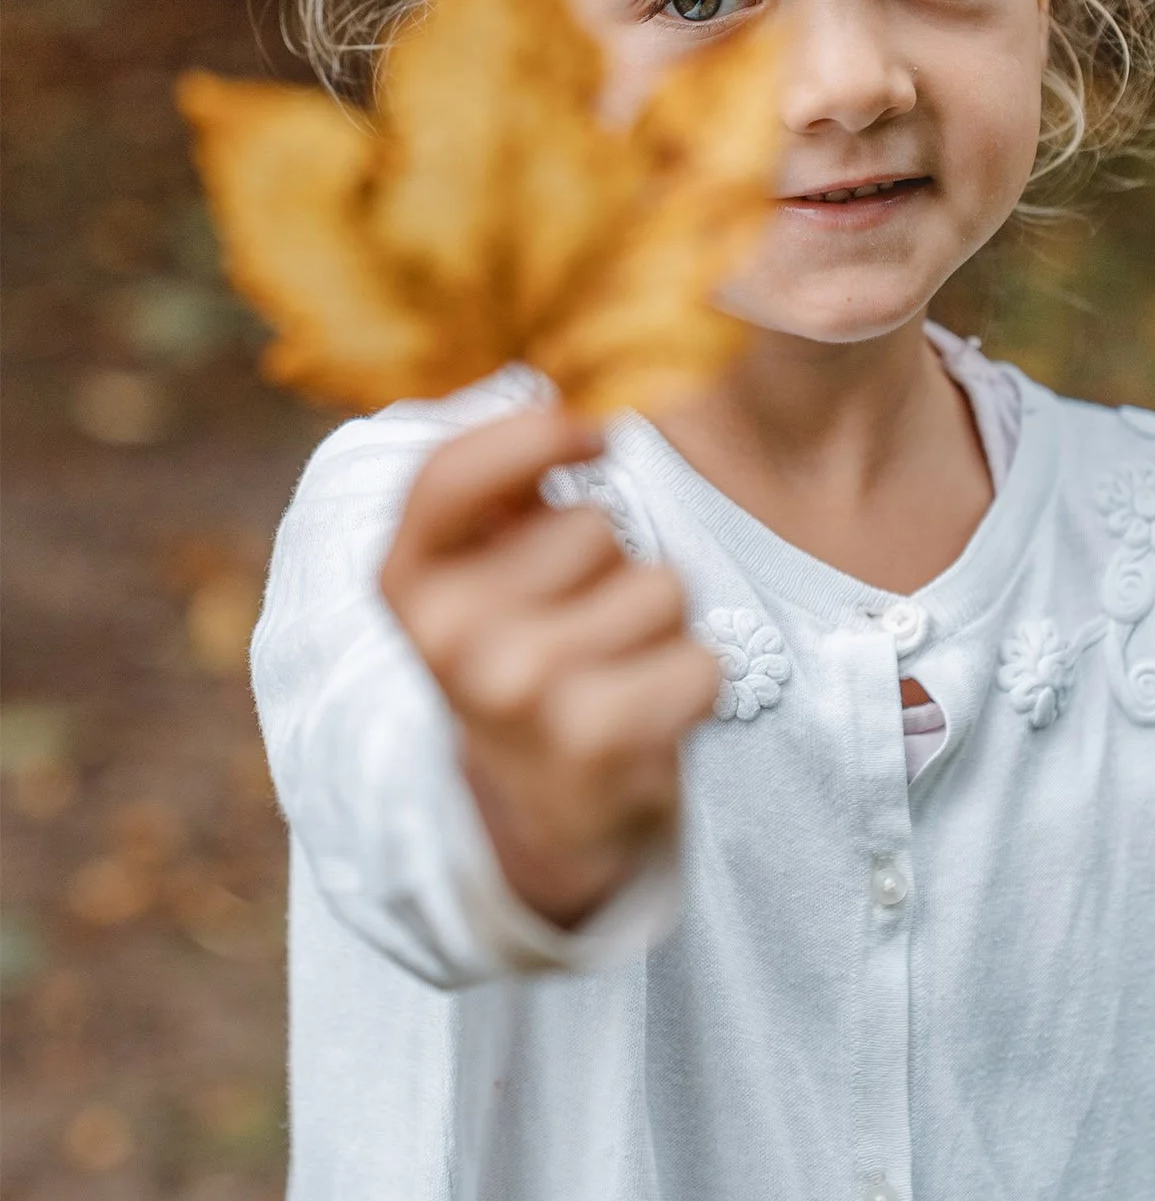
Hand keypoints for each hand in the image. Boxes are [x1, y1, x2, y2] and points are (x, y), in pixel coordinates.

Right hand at [380, 405, 720, 928]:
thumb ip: (507, 488)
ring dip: (660, 622)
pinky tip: (648, 714)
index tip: (588, 430)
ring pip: (659, 587)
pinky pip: (700, 659)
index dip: (530, 435)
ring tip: (616, 668)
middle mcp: (450, 639)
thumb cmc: (528, 659)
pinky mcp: (597, 744)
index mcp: (408, 583)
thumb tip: (566, 381)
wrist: (540, 819)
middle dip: (612, 561)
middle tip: (582, 623)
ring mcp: (520, 693)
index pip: (450, 476)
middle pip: (591, 527)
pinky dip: (694, 681)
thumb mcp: (486, 577)